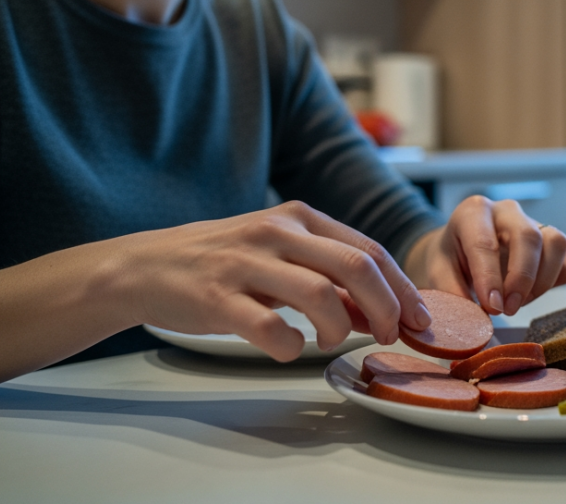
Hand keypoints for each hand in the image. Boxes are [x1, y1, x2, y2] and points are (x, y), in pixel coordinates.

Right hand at [118, 201, 430, 359]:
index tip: (419, 319)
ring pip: (319, 295)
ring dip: (339, 329)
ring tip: (330, 342)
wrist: (145, 266)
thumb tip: (381, 314)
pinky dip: (290, 346)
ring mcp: (247, 263)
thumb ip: (330, 281)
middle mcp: (277, 232)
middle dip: (387, 308)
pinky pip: (270, 327)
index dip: (402, 288)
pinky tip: (287, 348)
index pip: (369, 250)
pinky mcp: (217, 297)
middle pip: (356, 267)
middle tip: (391, 337)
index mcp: (300, 218)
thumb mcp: (281, 257)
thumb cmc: (224, 264)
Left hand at [407, 196, 565, 314]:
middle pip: (529, 236)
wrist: (462, 251)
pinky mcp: (553, 237)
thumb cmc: (451, 260)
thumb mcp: (438, 274)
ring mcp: (534, 221)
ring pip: (556, 242)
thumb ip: (452, 295)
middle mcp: (507, 211)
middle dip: (522, 279)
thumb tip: (474, 321)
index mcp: (473, 212)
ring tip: (520, 301)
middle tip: (509, 309)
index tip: (492, 308)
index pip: (485, 242)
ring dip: (543, 280)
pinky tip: (543, 288)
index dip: (490, 278)